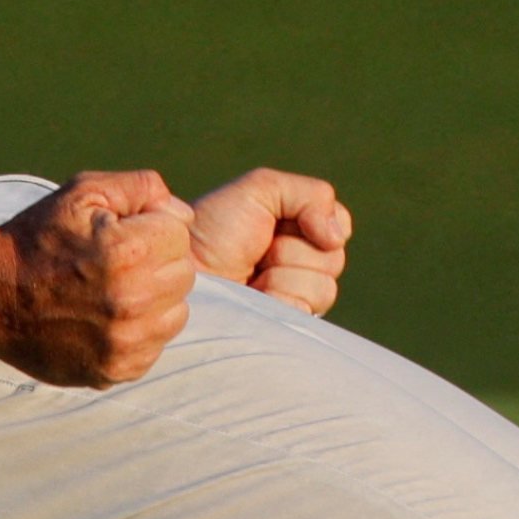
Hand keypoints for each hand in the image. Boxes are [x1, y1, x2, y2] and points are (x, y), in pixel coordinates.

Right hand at [0, 173, 196, 386]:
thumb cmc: (38, 237)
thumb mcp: (83, 192)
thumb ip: (142, 188)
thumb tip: (182, 214)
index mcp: (126, 251)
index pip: (179, 234)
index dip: (152, 227)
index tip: (122, 233)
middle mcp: (132, 301)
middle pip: (183, 274)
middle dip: (157, 261)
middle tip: (118, 262)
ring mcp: (125, 342)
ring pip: (176, 313)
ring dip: (155, 300)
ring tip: (115, 290)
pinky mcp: (116, 370)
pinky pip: (155, 347)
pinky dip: (139, 332)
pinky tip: (107, 318)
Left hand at [184, 169, 351, 315]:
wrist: (179, 271)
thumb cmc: (211, 231)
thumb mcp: (259, 191)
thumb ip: (309, 195)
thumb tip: (339, 236)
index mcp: (297, 231)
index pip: (338, 226)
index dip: (314, 222)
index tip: (274, 223)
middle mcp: (301, 266)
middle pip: (334, 257)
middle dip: (291, 250)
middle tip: (257, 253)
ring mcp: (295, 299)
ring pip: (324, 285)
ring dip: (283, 276)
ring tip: (253, 279)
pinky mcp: (286, 327)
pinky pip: (308, 310)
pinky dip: (280, 299)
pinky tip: (256, 298)